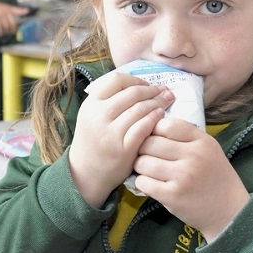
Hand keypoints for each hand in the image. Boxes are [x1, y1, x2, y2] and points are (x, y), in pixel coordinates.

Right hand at [0, 0, 29, 36]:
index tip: (27, 12)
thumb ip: (9, 11)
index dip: (22, 11)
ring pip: (7, 25)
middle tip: (12, 33)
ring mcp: (1, 14)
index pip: (17, 9)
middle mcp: (6, 11)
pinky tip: (0, 34)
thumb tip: (15, 17)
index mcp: (8, 8)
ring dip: (6, 31)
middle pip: (13, 22)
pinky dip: (1, 31)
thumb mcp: (3, 7)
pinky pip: (0, 26)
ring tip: (5, 34)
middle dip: (13, 29)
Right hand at [68, 72, 174, 207]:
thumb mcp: (92, 115)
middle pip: (132, 93)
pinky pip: (144, 127)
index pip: (117, 80)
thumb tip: (140, 85)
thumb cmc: (94, 141)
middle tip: (164, 91)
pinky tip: (161, 117)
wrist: (86, 173)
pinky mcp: (123, 148)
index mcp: (90, 104)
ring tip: (166, 102)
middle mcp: (98, 116)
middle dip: (152, 90)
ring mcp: (110, 133)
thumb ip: (110, 100)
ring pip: (140, 109)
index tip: (146, 85)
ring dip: (157, 103)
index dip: (136, 80)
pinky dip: (155, 119)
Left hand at [133, 119, 249, 241]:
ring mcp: (183, 176)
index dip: (154, 130)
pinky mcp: (173, 195)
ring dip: (139, 166)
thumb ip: (185, 136)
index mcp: (202, 141)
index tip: (155, 139)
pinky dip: (141, 183)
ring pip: (143, 162)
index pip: (166, 125)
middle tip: (145, 156)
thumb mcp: (208, 149)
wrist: (230, 211)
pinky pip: (143, 182)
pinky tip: (149, 184)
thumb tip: (152, 124)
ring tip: (146, 170)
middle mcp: (193, 156)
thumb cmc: (215, 177)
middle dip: (142, 149)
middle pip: (150, 143)